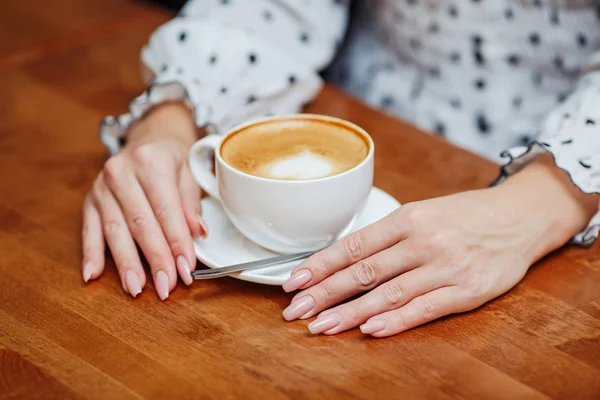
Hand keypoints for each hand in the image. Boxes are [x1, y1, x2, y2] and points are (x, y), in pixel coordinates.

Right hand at [82, 103, 207, 299]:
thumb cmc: (171, 159)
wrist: (148, 137)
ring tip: (136, 288)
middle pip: (141, 223)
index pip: (167, 210)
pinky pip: (89, 230)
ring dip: (126, 263)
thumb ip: (191, 203)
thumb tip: (198, 232)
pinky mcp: (90, 200)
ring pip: (115, 230)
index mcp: (151, 162)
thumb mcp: (189, 172)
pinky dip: (90, 254)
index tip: (186, 269)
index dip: (177, 242)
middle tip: (166, 286)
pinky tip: (92, 275)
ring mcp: (102, 187)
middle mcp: (122, 172)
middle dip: (155, 259)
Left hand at [281, 155, 598, 336]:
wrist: (519, 217)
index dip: (321, 264)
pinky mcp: (468, 290)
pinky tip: (371, 329)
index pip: (354, 244)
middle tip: (295, 310)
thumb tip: (342, 258)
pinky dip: (396, 320)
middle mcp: (423, 241)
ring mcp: (445, 266)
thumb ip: (386, 236)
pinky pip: (426, 307)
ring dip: (351, 312)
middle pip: (365, 270)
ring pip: (389, 292)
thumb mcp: (423, 212)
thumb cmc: (463, 216)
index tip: (294, 281)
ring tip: (321, 326)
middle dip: (325, 292)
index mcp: (408, 219)